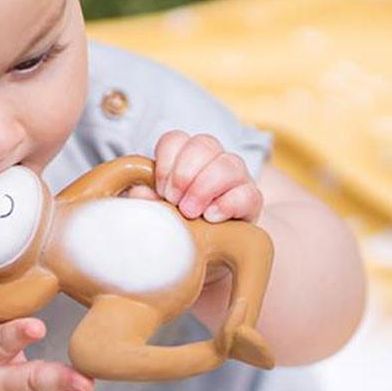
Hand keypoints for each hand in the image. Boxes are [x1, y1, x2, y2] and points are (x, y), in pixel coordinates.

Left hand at [124, 130, 262, 223]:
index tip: (160, 188)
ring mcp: (237, 178)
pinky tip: (210, 217)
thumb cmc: (179, 225)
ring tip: (189, 212)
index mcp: (187, 157)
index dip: (166, 161)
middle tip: (173, 200)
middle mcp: (214, 160)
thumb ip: (147, 200)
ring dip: (204, 187)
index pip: (176, 139)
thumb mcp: (159, 212)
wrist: (207, 252)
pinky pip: (248, 193)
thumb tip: (139, 192)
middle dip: (184, 172)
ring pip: (229, 163)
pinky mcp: (252, 200)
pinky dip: (226, 204)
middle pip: (204, 143)